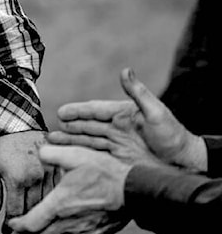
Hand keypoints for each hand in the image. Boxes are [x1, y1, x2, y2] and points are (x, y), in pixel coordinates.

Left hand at [0, 130, 56, 232]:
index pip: (16, 211)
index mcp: (16, 179)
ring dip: (40, 214)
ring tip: (33, 222)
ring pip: (47, 202)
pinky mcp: (56, 166)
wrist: (16, 118)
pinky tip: (45, 206)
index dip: (10, 224)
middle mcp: (35, 178)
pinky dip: (51, 200)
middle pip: (33, 210)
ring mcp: (48, 172)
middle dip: (25, 223)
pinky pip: (56, 190)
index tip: (6, 230)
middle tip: (20, 231)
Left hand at [7, 145, 130, 233]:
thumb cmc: (104, 171)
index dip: (17, 226)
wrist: (133, 189)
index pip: (30, 224)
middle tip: (20, 229)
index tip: (12, 221)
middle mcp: (69, 222)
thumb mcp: (76, 154)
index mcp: (60, 203)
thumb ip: (53, 153)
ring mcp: (82, 232)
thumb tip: (39, 151)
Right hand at [49, 68, 204, 170]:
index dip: (78, 111)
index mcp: (122, 114)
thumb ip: (137, 92)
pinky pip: (95, 156)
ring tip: (52, 142)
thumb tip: (124, 70)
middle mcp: (116, 128)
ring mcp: (116, 144)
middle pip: (87, 127)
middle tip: (51, 131)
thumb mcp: (155, 112)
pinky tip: (68, 156)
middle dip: (68, 128)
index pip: (95, 110)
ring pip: (88, 141)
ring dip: (70, 141)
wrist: (183, 163)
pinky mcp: (118, 160)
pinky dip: (80, 155)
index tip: (61, 113)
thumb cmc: (172, 136)